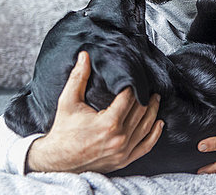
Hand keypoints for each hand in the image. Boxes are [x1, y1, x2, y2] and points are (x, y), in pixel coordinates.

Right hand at [26, 51, 163, 173]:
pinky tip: (159, 123)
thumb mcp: (68, 101)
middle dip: (145, 96)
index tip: (133, 76)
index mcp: (108, 123)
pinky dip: (154, 135)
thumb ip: (78, 77)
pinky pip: (145, 146)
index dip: (133, 85)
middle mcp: (119, 138)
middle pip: (141, 111)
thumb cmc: (63, 130)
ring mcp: (123, 151)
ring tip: (154, 98)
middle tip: (148, 85)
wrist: (56, 161)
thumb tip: (84, 55)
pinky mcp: (124, 160)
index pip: (129, 98)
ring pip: (146, 127)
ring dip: (153, 111)